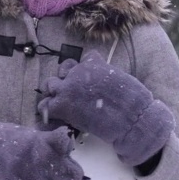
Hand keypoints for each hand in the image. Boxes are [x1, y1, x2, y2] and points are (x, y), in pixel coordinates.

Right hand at [0, 118, 82, 179]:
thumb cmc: (16, 144)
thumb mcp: (36, 137)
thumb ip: (56, 146)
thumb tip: (71, 153)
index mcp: (47, 144)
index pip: (66, 141)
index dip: (68, 145)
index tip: (63, 147)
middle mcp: (44, 164)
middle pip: (74, 177)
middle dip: (73, 176)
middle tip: (65, 173)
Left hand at [38, 51, 173, 166]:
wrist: (131, 118)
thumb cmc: (132, 101)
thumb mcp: (119, 78)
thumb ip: (105, 75)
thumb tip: (100, 82)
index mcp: (93, 63)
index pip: (81, 61)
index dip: (82, 72)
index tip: (87, 82)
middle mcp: (77, 72)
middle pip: (63, 69)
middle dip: (66, 79)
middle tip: (74, 93)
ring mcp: (68, 88)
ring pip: (50, 84)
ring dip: (55, 93)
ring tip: (62, 104)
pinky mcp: (62, 105)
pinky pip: (46, 106)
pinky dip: (49, 112)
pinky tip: (58, 118)